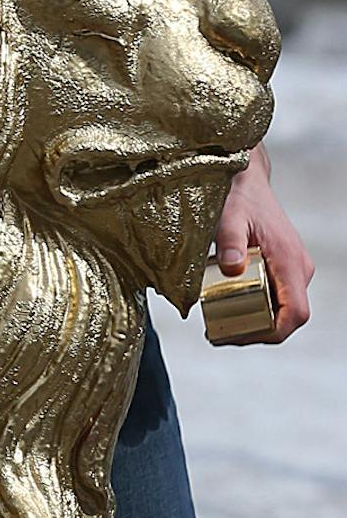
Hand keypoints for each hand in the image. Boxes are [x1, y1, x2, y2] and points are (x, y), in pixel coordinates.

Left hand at [213, 152, 313, 342]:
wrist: (247, 180)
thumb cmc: (239, 196)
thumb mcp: (229, 216)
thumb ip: (230, 241)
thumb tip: (232, 268)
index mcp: (289, 261)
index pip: (296, 312)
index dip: (275, 331)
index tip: (243, 337)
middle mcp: (297, 268)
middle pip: (288, 316)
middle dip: (258, 332)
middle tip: (221, 337)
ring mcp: (292, 268)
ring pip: (282, 307)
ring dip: (256, 322)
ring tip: (220, 328)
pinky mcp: (282, 266)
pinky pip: (276, 295)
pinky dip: (257, 307)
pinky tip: (229, 308)